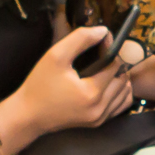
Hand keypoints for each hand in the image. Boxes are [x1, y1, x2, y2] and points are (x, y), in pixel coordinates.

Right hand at [4, 26, 135, 143]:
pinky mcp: (97, 123)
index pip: (116, 65)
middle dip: (117, 65)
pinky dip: (119, 93)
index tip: (101, 43)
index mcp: (92, 92)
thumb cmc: (39, 85)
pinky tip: (107, 84)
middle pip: (123, 80)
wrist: (28, 115)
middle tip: (102, 55)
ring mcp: (100, 118)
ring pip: (125, 94)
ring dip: (120, 79)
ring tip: (105, 69)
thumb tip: (103, 31)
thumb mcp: (55, 55)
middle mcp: (100, 108)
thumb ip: (80, 39)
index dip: (111, 51)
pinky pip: (120, 106)